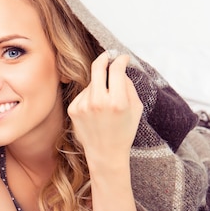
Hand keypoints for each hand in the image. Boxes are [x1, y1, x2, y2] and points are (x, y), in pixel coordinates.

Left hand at [67, 51, 142, 170]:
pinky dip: (90, 96)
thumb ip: (128, 85)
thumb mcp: (135, 108)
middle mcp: (98, 102)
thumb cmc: (124, 131)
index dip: (120, 59)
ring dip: (99, 85)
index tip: (123, 58)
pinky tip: (95, 111)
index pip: (116, 69)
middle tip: (108, 56)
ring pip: (92, 82)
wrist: (106, 154)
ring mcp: (83, 105)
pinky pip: (83, 93)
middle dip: (104, 58)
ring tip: (105, 103)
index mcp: (117, 102)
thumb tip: (119, 67)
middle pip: (97, 66)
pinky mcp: (73, 109)